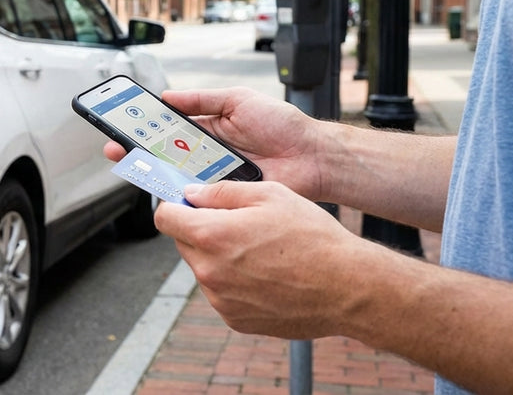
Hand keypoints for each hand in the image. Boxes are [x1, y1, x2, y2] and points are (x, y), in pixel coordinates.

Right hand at [103, 87, 327, 200]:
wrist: (313, 157)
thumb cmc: (282, 124)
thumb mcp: (238, 99)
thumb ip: (202, 100)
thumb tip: (168, 97)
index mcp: (207, 128)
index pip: (168, 127)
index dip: (144, 127)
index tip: (122, 125)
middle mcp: (207, 153)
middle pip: (165, 153)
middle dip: (138, 151)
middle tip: (117, 149)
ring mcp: (214, 176)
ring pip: (177, 175)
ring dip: (157, 171)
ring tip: (136, 164)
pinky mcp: (224, 196)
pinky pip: (198, 195)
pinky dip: (183, 192)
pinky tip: (168, 186)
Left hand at [155, 180, 368, 338]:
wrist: (348, 288)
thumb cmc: (313, 236)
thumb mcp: (270, 195)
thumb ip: (222, 192)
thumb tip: (192, 194)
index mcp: (211, 236)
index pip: (165, 218)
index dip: (175, 206)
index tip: (188, 204)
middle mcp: (208, 272)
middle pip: (184, 243)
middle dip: (201, 230)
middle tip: (238, 225)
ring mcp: (220, 300)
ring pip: (203, 269)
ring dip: (219, 258)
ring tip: (261, 253)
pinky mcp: (235, 319)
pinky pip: (221, 293)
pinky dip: (234, 283)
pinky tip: (266, 276)